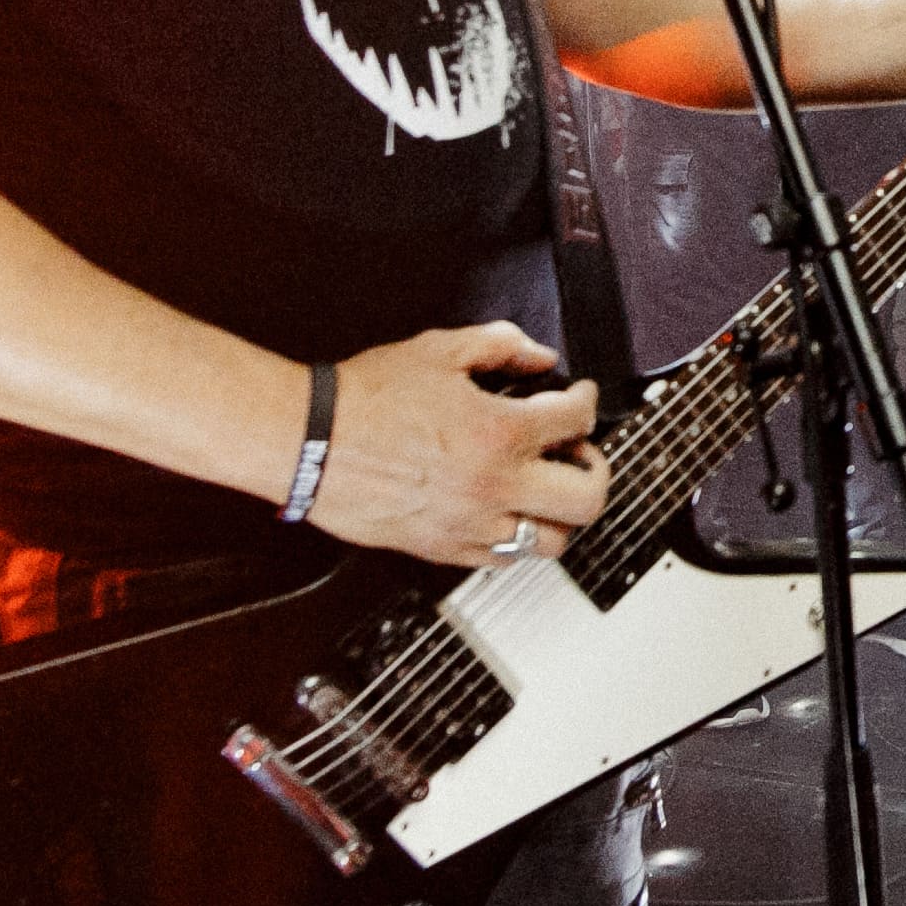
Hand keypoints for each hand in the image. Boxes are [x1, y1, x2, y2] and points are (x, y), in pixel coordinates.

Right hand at [308, 322, 608, 570]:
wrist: (311, 441)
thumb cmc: (365, 398)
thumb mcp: (440, 351)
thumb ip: (500, 346)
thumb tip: (538, 357)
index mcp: (500, 433)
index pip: (579, 421)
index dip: (588, 402)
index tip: (580, 399)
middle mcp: (494, 486)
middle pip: (587, 499)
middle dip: (595, 470)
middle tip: (578, 453)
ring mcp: (471, 525)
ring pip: (552, 542)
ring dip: (559, 514)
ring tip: (546, 489)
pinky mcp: (444, 548)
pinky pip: (502, 559)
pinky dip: (514, 537)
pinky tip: (504, 511)